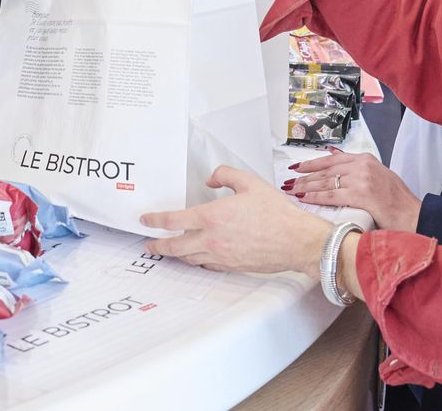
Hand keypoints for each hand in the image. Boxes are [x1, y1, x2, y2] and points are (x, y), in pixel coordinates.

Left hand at [140, 166, 332, 274]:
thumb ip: (225, 175)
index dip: (155, 220)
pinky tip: (195, 257)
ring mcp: (221, 256)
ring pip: (189, 258)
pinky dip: (195, 261)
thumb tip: (211, 180)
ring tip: (167, 250)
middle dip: (158, 245)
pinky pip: (206, 265)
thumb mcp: (249, 182)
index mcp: (213, 217)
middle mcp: (212, 239)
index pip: (174, 220)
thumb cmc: (276, 213)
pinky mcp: (231, 266)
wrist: (296, 241)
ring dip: (175, 254)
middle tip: (148, 243)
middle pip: (175, 246)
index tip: (145, 220)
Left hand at [287, 151, 420, 231]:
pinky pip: (332, 195)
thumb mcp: (379, 174)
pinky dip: (316, 196)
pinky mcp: (362, 194)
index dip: (312, 164)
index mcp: (366, 159)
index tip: (296, 167)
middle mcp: (362, 165)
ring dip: (306, 186)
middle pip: (326, 170)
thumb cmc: (397, 200)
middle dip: (305, 176)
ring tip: (292, 190)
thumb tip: (333, 154)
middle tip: (289, 182)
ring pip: (326, 181)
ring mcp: (362, 179)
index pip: (332, 159)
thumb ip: (357, 166)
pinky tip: (304, 198)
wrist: (413, 215)